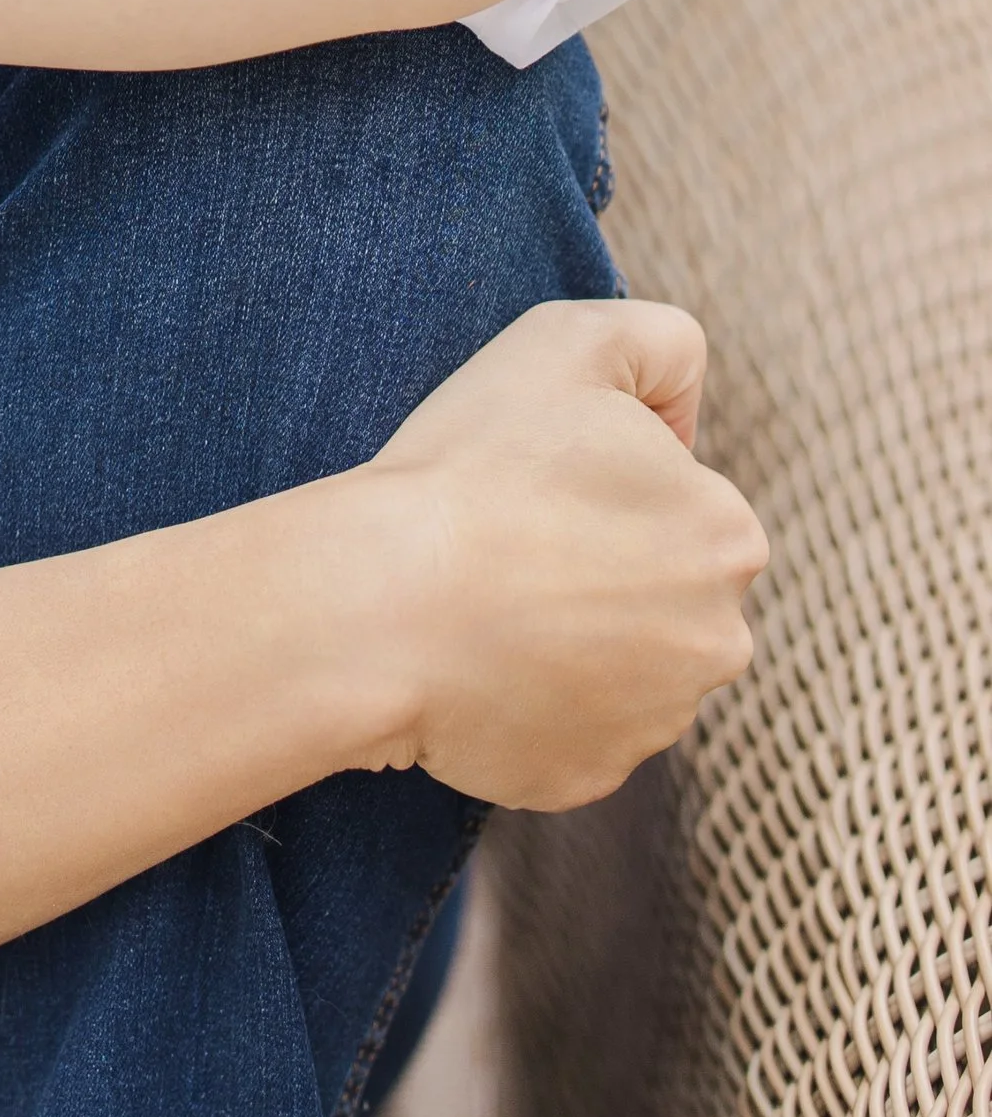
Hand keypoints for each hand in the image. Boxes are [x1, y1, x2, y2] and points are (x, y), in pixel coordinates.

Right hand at [359, 298, 767, 810]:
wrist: (386, 603)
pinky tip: (473, 657)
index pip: (678, 499)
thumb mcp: (573, 339)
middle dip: (600, 564)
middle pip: (659, 587)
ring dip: (568, 633)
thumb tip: (683, 415)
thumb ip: (662, 342)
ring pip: (619, 661)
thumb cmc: (476, 465)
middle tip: (507, 536)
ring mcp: (655, 722)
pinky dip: (527, 696)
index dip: (601, 478)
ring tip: (481, 598)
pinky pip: (568, 727)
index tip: (535, 478)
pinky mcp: (590, 778)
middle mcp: (718, 641)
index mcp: (729, 537)